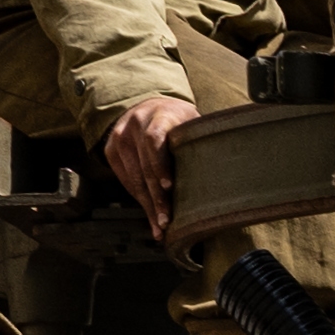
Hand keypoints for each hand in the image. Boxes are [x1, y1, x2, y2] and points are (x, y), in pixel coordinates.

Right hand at [95, 92, 196, 239]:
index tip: (169, 186)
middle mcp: (135, 124)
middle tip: (167, 220)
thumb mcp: (191, 124)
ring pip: (134, 177)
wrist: (151, 107)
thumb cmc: (180, 122)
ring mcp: (120, 137)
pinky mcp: (111, 150)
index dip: (160, 164)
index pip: (155, 140)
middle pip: (144, 165)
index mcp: (159, 115)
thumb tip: (224, 176)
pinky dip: (140, 200)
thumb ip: (197, 142)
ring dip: (148, 205)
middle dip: (156, 196)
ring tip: (160, 227)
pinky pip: (126, 180)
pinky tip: (151, 217)